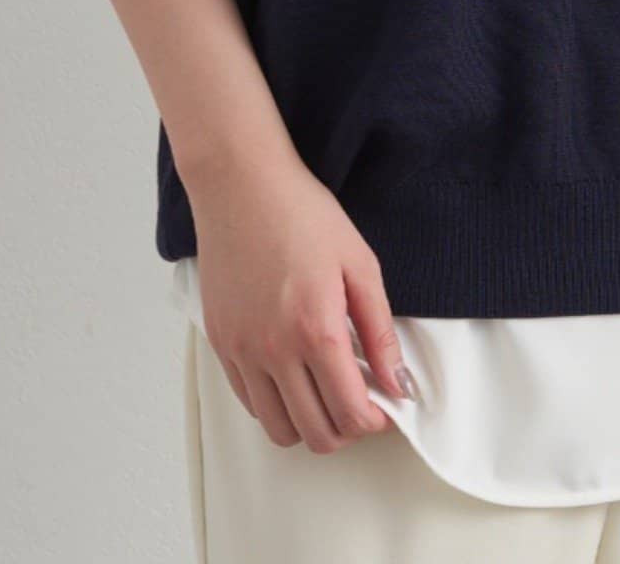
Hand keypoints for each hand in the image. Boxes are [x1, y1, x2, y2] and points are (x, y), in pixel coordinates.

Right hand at [188, 149, 414, 452]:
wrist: (241, 185)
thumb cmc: (302, 213)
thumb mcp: (360, 263)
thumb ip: (381, 330)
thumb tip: (399, 383)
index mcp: (316, 329)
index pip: (351, 413)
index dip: (377, 421)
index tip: (387, 406)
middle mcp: (274, 350)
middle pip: (317, 434)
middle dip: (348, 428)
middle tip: (362, 401)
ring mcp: (242, 350)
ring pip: (279, 429)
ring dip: (310, 423)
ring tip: (328, 390)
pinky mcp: (220, 344)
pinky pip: (250, 402)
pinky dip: (277, 404)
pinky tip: (295, 373)